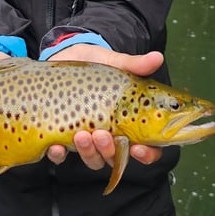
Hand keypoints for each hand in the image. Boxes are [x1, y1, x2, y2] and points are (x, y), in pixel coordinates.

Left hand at [45, 44, 163, 169]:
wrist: (65, 57)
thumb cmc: (95, 66)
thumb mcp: (114, 62)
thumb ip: (135, 65)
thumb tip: (157, 57)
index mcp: (128, 122)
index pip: (145, 148)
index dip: (146, 153)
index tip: (139, 148)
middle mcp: (110, 136)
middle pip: (116, 157)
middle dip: (109, 150)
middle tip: (102, 135)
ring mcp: (86, 139)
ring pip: (92, 159)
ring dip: (88, 152)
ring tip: (81, 135)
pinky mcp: (62, 137)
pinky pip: (61, 156)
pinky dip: (59, 155)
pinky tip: (56, 147)